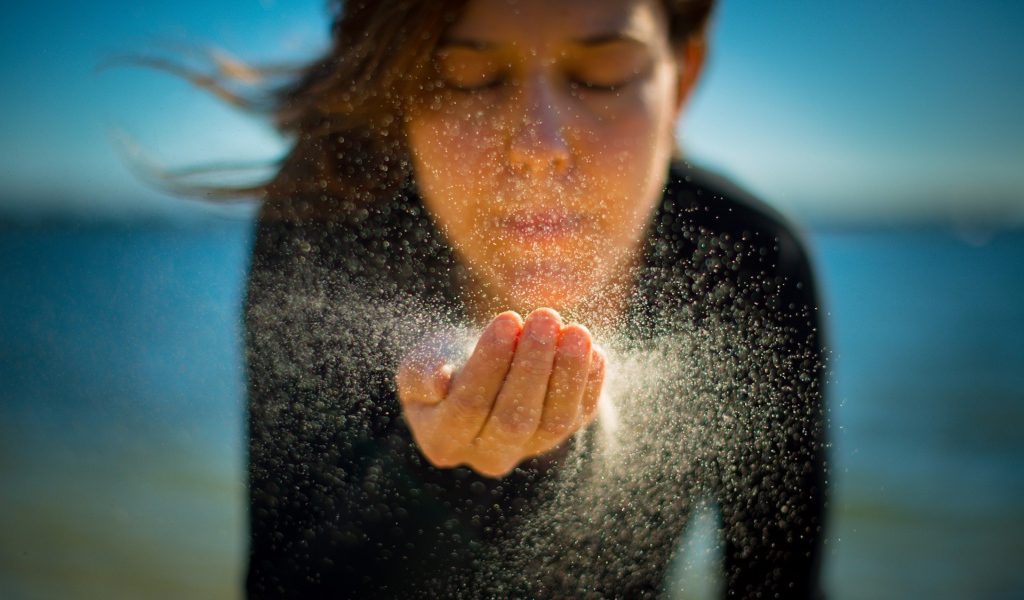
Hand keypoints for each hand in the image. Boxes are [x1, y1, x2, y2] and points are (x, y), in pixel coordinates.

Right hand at [396, 308, 604, 477]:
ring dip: (568, 373)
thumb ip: (420, 372)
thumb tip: (440, 381)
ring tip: (574, 330)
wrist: (481, 366)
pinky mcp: (562, 434)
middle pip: (514, 418)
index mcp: (443, 441)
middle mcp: (488, 456)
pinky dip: (589, 382)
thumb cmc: (444, 361)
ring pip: (554, 420)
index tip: (506, 318)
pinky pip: (580, 413)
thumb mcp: (420, 362)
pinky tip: (591, 348)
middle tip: (544, 317)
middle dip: (532, 365)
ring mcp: (529, 449)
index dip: (489, 363)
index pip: (469, 405)